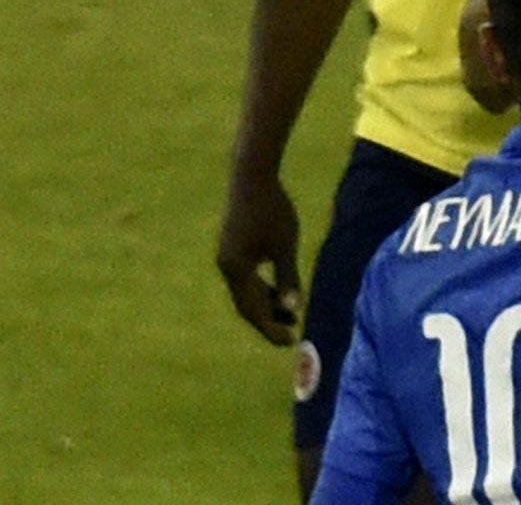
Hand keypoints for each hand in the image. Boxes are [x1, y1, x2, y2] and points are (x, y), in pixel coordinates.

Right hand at [216, 170, 302, 344]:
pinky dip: (262, 290)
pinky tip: (279, 293)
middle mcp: (227, 267)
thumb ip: (287, 277)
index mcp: (236, 268)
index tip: (290, 342)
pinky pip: (246, 280)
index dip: (271, 328)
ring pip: (246, 293)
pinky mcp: (232, 251)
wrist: (251, 177)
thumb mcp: (284, 244)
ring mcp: (227, 259)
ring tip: (292, 315)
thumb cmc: (273, 208)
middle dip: (268, 321)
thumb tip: (293, 308)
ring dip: (266, 305)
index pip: (254, 309)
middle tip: (292, 335)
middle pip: (246, 305)